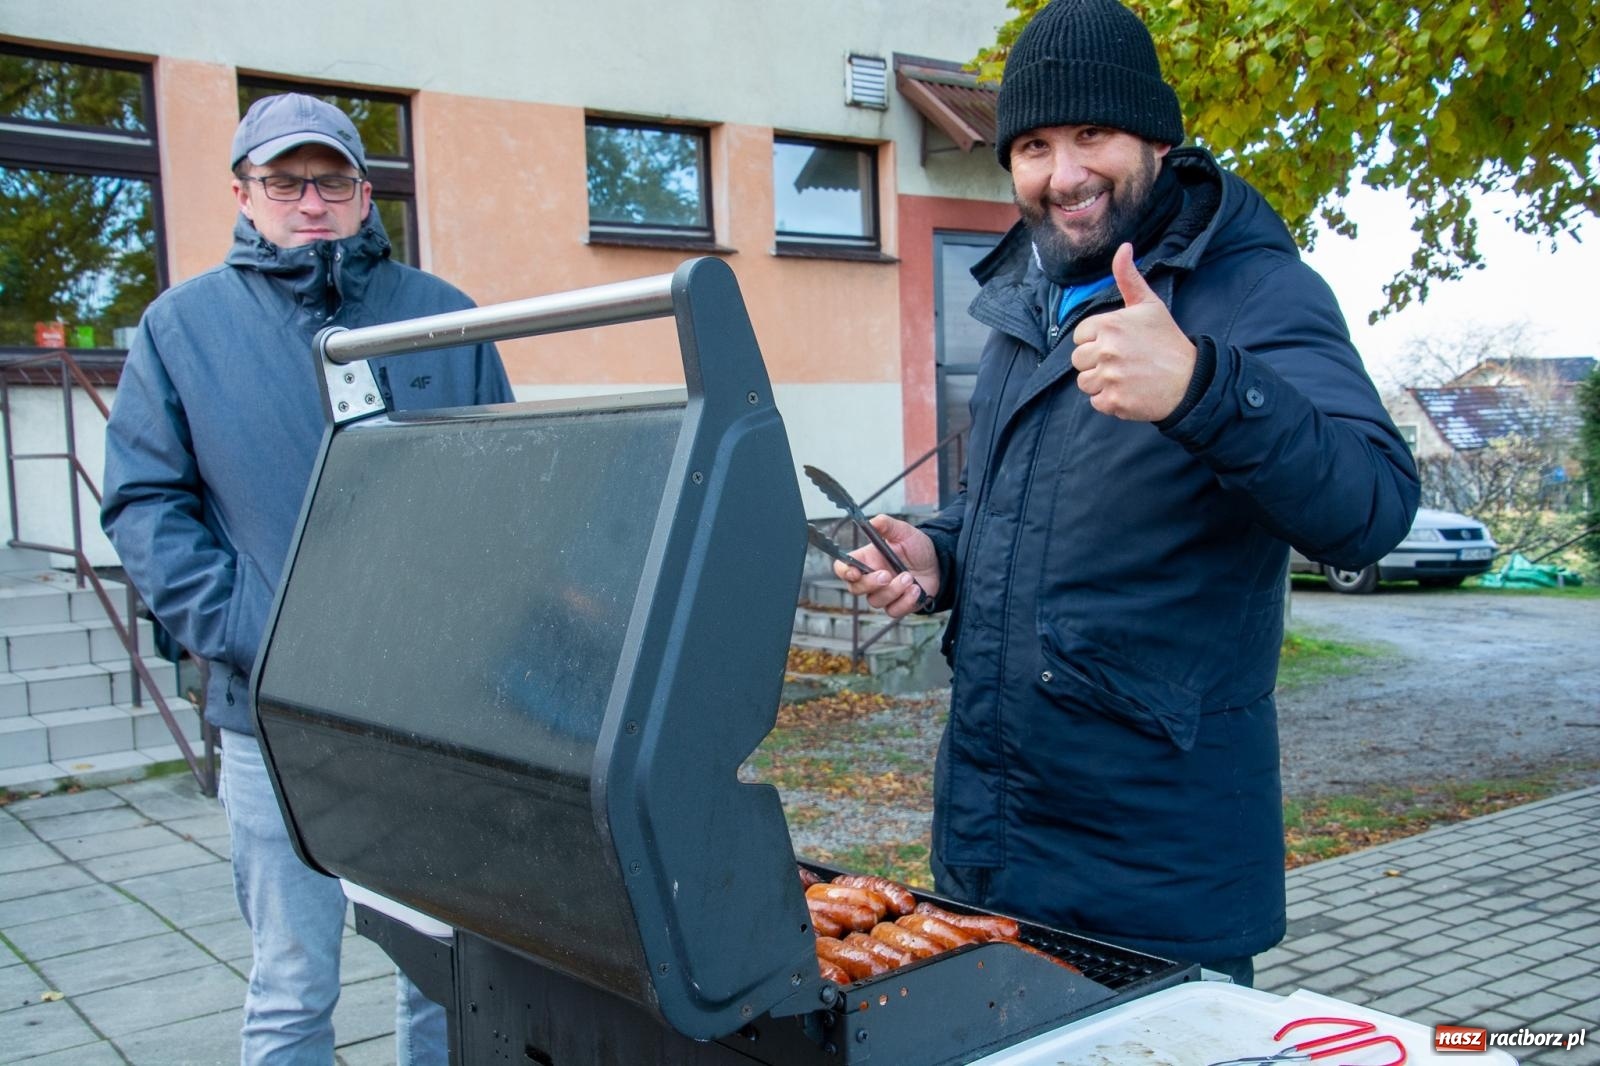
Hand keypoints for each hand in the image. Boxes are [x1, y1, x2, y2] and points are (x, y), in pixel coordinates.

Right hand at [831, 514, 940, 618]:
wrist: (938, 562)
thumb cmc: (916, 547)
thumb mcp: (903, 532)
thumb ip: (887, 525)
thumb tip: (873, 521)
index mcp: (867, 559)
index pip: (844, 568)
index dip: (844, 572)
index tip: (854, 572)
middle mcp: (872, 578)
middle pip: (855, 588)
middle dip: (870, 583)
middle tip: (886, 575)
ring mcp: (884, 593)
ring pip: (876, 601)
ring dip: (893, 590)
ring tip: (909, 577)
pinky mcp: (898, 604)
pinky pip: (893, 611)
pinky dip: (905, 601)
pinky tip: (916, 589)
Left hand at [1070, 243, 1196, 421]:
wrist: (1190, 380)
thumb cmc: (1167, 340)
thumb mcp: (1149, 304)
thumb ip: (1129, 277)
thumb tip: (1123, 247)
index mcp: (1110, 325)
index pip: (1080, 336)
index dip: (1096, 340)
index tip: (1118, 343)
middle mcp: (1106, 350)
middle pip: (1078, 359)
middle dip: (1096, 361)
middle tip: (1123, 361)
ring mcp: (1109, 377)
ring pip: (1084, 382)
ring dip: (1101, 382)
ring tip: (1125, 376)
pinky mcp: (1113, 401)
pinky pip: (1095, 402)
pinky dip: (1109, 400)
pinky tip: (1128, 391)